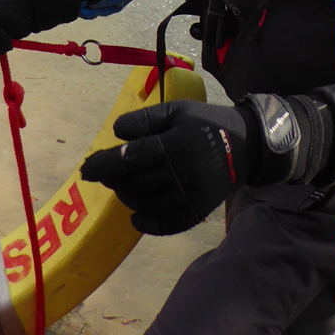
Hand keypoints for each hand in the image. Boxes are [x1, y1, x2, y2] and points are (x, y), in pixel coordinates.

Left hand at [80, 101, 262, 235]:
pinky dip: (147, 224)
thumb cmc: (205, 123)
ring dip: (128, 198)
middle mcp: (184, 172)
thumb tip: (116, 133)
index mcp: (176, 144)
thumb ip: (145, 119)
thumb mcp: (177, 110)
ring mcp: (193, 194)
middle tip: (109, 174)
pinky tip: (135, 217)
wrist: (247, 145)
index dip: (103, 165)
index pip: (130, 159)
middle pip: (135, 184)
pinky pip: (168, 224)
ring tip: (125, 187)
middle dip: (115, 181)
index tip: (86, 169)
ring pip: (147, 205)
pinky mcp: (200, 209)